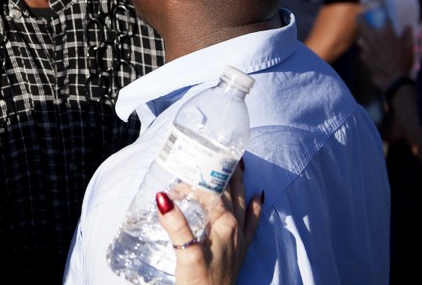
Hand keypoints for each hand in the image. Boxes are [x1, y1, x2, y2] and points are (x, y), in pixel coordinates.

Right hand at [159, 168, 261, 284]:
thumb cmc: (200, 284)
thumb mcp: (184, 254)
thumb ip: (175, 225)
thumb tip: (162, 196)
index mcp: (223, 223)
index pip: (209, 191)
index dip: (192, 182)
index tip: (175, 179)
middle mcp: (235, 226)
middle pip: (230, 190)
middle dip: (224, 170)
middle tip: (218, 149)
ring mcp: (239, 237)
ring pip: (241, 200)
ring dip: (240, 181)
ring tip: (240, 161)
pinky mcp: (240, 248)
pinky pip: (252, 221)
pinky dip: (256, 207)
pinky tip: (259, 197)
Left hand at [357, 18, 413, 89]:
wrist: (392, 78)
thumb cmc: (403, 61)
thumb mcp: (408, 47)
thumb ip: (407, 35)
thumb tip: (407, 27)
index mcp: (386, 33)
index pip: (382, 18)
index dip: (378, 12)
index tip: (376, 9)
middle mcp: (374, 38)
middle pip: (362, 25)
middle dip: (360, 19)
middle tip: (360, 17)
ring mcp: (367, 48)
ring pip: (360, 38)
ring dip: (362, 35)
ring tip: (364, 34)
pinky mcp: (364, 57)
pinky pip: (362, 50)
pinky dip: (364, 49)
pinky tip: (367, 51)